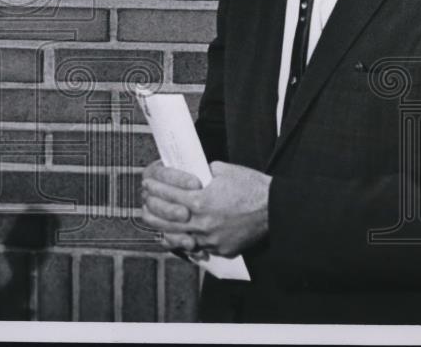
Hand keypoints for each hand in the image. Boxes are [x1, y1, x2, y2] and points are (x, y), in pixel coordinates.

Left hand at [142, 160, 270, 257]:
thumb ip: (201, 172)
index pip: (167, 195)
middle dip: (151, 208)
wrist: (276, 209)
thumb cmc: (251, 187)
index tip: (147, 182)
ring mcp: (210, 239)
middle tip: (144, 201)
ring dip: (161, 228)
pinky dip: (183, 241)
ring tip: (153, 220)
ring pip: (176, 237)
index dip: (154, 187)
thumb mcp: (223, 171)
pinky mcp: (220, 249)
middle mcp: (201, 223)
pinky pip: (195, 248)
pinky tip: (175, 236)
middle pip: (165, 219)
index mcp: (200, 201)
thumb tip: (190, 172)